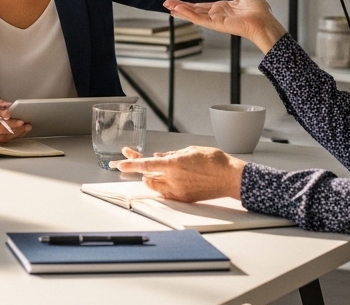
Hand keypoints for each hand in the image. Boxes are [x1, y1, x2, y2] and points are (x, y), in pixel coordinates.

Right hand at [0, 100, 29, 142]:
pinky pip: (1, 142)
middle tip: (24, 123)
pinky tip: (19, 133)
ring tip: (25, 128)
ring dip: (16, 133)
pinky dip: (11, 137)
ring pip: (2, 137)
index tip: (9, 114)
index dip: (0, 114)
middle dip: (14, 126)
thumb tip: (11, 106)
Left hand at [115, 146, 245, 202]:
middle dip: (137, 165)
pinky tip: (167, 176)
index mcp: (174, 164)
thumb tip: (158, 157)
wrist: (230, 178)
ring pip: (154, 184)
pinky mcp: (183, 198)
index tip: (119, 163)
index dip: (130, 163)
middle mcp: (173, 179)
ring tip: (157, 166)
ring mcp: (177, 191)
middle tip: (129, 156)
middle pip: (147, 174)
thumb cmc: (214, 161)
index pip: (146, 164)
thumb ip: (171, 155)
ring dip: (150, 175)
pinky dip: (162, 184)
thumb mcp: (190, 150)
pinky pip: (165, 192)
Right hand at [163, 0, 285, 52]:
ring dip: (180, 9)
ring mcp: (215, 20)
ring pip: (194, 14)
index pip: (201, 5)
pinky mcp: (216, 24)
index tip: (178, 1)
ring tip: (168, 6)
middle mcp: (217, 14)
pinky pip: (199, 18)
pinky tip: (179, 10)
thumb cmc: (259, 11)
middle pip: (194, 9)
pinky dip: (188, 14)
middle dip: (180, 6)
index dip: (189, 3)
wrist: (264, 21)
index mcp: (222, 7)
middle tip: (166, 3)